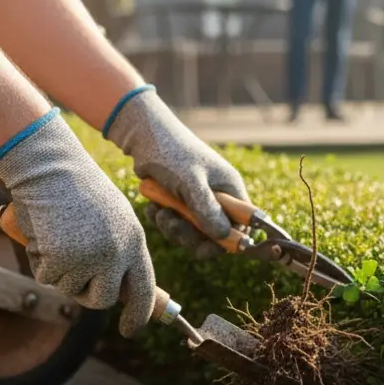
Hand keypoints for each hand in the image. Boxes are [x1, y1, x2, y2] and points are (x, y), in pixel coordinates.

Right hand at [0, 110, 156, 337]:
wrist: (48, 165)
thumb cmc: (76, 188)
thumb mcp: (110, 218)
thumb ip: (119, 250)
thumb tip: (118, 292)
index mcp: (134, 240)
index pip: (144, 288)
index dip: (140, 313)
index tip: (132, 330)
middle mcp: (117, 253)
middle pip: (103, 299)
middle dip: (86, 294)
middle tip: (72, 276)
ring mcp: (89, 258)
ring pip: (70, 289)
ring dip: (58, 271)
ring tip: (57, 235)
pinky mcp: (61, 259)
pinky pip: (46, 277)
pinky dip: (39, 261)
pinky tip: (43, 233)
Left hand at [105, 87, 250, 260]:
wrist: (142, 136)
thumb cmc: (171, 153)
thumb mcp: (190, 181)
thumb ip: (207, 209)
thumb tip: (225, 237)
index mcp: (230, 189)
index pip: (241, 224)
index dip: (228, 240)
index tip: (206, 247)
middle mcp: (218, 196)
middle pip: (214, 234)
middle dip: (191, 236)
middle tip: (172, 225)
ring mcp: (197, 200)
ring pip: (191, 232)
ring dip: (173, 228)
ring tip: (160, 212)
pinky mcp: (179, 202)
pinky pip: (175, 224)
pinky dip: (162, 220)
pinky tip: (152, 208)